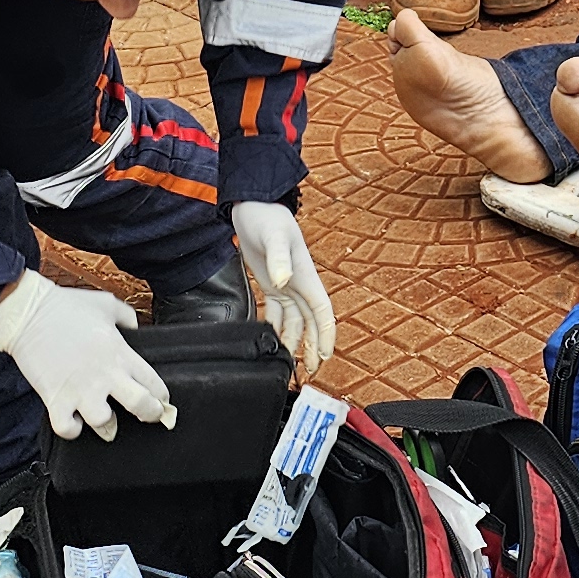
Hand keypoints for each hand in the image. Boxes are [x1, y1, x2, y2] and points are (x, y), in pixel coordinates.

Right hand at [0, 272, 179, 441]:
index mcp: (120, 353)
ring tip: (104, 419)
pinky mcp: (55, 399)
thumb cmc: (67, 306)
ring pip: (105, 424)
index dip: (161, 396)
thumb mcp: (107, 304)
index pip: (154, 383)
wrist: (29, 313)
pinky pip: (67, 429)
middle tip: (147, 416)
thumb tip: (135, 327)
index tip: (161, 401)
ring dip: (107, 426)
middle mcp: (105, 375)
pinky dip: (71, 430)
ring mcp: (80, 389)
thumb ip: (127, 317)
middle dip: (149, 415)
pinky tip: (74, 421)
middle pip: (141, 405)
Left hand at [228, 199, 335, 377]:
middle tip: (310, 373)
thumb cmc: (266, 216)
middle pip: (311, 323)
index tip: (325, 356)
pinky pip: (278, 313)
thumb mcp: (274, 237)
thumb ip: (279, 259)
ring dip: (295, 342)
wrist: (252, 204)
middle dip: (313, 348)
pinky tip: (273, 341)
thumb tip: (283, 282)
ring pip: (295, 322)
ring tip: (292, 365)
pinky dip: (277, 328)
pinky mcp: (270, 283)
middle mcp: (299, 284)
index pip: (322, 312)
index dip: (326, 335)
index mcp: (306, 276)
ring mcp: (286, 284)